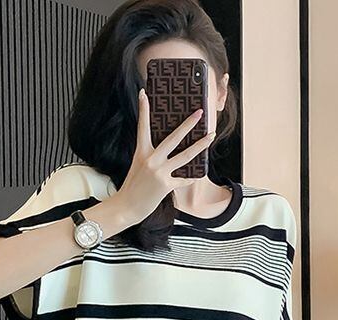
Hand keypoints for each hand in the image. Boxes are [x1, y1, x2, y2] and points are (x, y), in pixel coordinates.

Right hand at [113, 87, 214, 223]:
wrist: (126, 207)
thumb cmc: (133, 188)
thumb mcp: (139, 167)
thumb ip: (152, 157)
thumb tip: (170, 150)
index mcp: (141, 152)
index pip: (143, 127)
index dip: (144, 110)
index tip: (144, 94)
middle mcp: (151, 159)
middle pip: (173, 138)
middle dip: (188, 124)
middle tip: (199, 113)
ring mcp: (159, 172)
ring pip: (185, 156)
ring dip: (200, 146)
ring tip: (210, 136)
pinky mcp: (165, 185)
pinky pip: (183, 179)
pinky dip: (191, 177)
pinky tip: (198, 173)